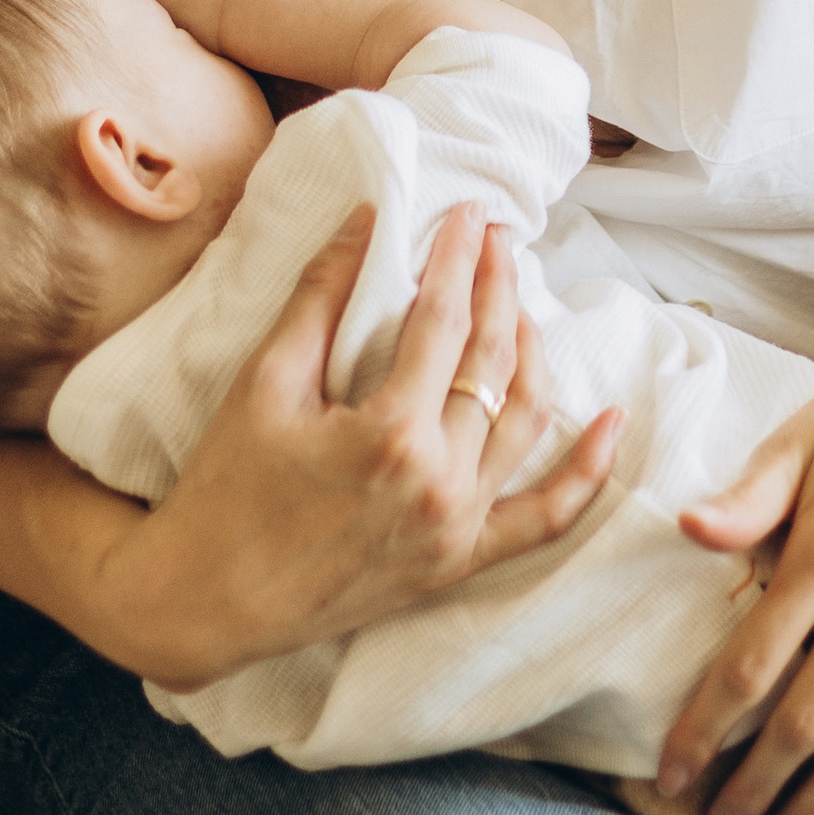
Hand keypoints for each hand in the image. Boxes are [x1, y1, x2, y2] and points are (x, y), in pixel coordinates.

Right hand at [149, 197, 623, 675]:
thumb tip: (366, 220)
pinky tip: (610, 421)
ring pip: (524, 422)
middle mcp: (438, 483)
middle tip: (496, 237)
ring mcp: (455, 529)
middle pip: (492, 362)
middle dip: (498, 286)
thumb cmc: (224, 488)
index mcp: (388, 434)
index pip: (444, 322)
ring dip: (534, 350)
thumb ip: (321, 296)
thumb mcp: (264, 382)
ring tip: (523, 299)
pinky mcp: (456, 563)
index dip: (458, 258)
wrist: (203, 601)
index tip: (467, 213)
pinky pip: (542, 520)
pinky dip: (584, 473)